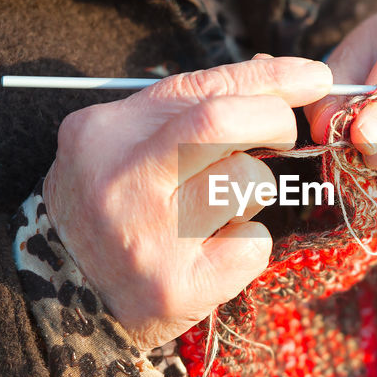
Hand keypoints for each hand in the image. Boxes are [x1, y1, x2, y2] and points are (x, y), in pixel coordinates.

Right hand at [44, 55, 331, 348]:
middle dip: (273, 119)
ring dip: (255, 190)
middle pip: (222, 122)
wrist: (63, 300)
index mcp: (105, 131)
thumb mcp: (126, 148)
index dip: (268, 78)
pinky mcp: (177, 285)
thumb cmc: (110, 211)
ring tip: (223, 208)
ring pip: (247, 182)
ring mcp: (149, 236)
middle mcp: (122, 179)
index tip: (313, 75)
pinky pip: (253, 243)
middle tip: (285, 133)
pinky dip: (249, 243)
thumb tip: (273, 76)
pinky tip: (215, 252)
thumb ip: (190, 111)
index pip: (200, 87)